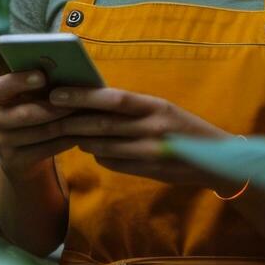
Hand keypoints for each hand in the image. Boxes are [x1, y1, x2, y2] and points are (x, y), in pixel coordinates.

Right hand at [0, 70, 82, 180]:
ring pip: (41, 132)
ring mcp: (1, 143)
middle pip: (26, 113)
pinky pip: (46, 149)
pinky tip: (82, 135)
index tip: (42, 76)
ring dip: (67, 124)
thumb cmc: (36, 112)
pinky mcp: (14, 161)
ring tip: (88, 118)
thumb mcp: (35, 97)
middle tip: (80, 101)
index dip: (20, 81)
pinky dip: (67, 141)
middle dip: (56, 108)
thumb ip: (45, 84)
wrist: (24, 155)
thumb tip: (70, 71)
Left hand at [46, 86, 245, 193]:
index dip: (83, 96)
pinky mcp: (149, 171)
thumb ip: (133, 108)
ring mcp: (151, 152)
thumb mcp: (163, 110)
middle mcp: (154, 128)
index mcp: (156, 106)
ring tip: (68, 132)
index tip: (58, 93)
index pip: (114, 98)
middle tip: (49, 114)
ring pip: (105, 146)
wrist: (215, 160)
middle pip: (104, 123)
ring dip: (83, 139)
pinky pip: (115, 163)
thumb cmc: (183, 129)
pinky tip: (95, 150)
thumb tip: (94, 102)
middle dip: (73, 119)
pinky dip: (100, 156)